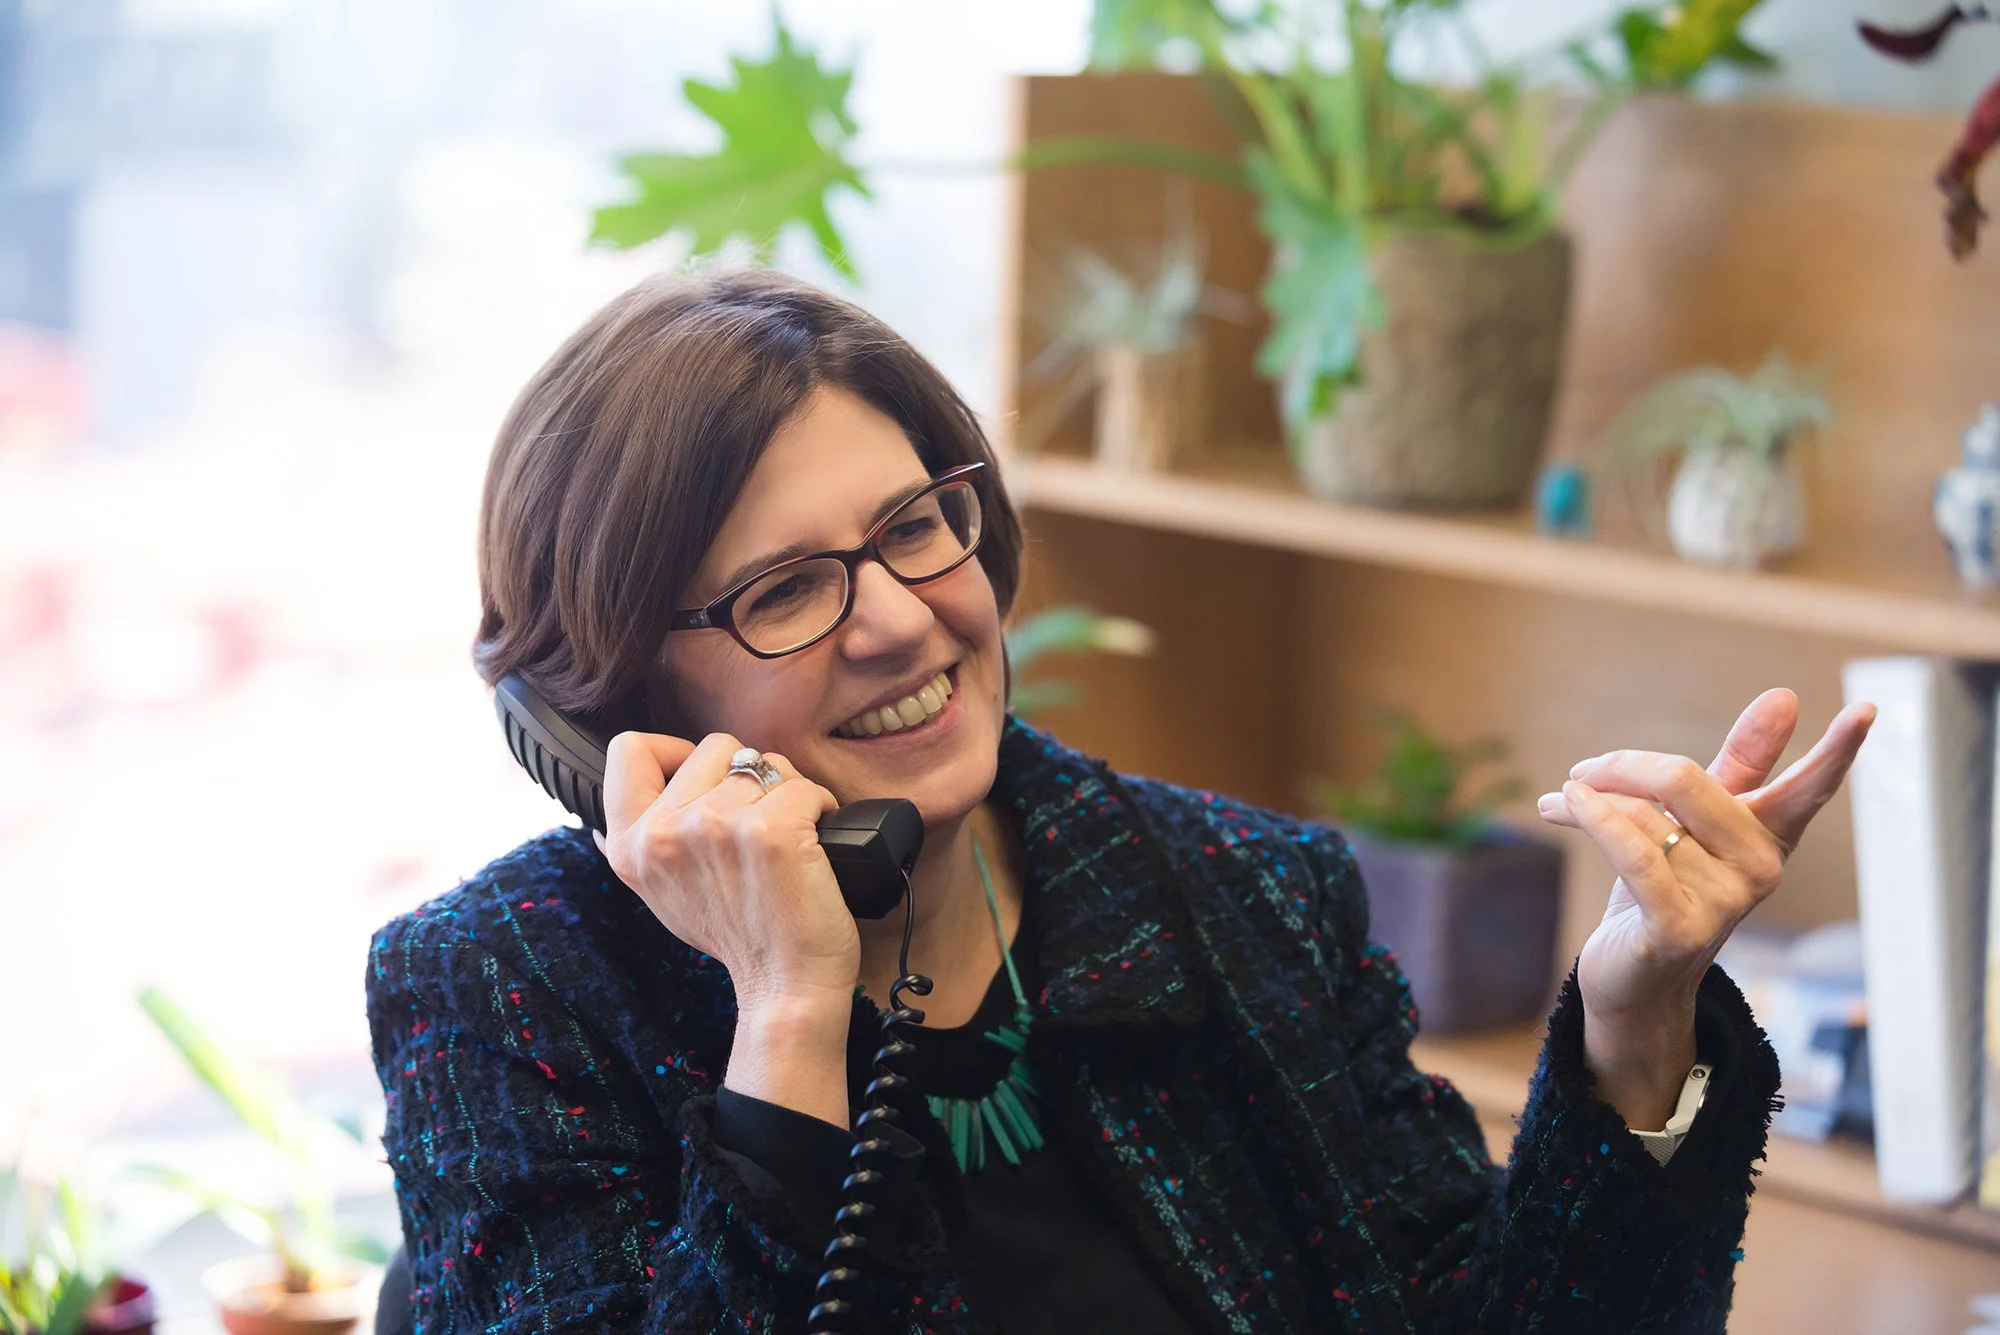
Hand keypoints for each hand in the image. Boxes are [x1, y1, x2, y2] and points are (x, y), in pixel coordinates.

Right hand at [593, 731, 853, 1014]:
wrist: (785, 986)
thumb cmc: (737, 938)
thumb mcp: (661, 894)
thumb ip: (643, 846)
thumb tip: (604, 821)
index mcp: (630, 846)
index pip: (629, 749)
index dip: (673, 750)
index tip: (704, 780)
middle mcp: (665, 832)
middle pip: (714, 746)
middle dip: (746, 775)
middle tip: (757, 824)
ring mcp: (716, 827)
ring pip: (764, 761)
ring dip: (786, 792)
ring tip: (786, 838)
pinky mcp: (770, 830)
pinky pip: (804, 785)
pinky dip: (820, 806)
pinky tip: (814, 841)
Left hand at [1537, 689, 1875, 1126]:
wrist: (1630, 978)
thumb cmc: (1663, 889)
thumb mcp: (1696, 821)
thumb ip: (1740, 763)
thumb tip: (1784, 698)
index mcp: (1768, 836)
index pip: (1809, 787)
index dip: (1838, 750)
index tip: (1868, 709)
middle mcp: (1759, 869)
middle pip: (1684, 779)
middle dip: (1622, 766)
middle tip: (1584, 771)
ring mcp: (1725, 903)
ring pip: (1644, 815)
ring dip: (1590, 800)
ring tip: (1564, 802)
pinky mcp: (1680, 929)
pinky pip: (1634, 853)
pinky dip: (1593, 821)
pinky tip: (1562, 805)